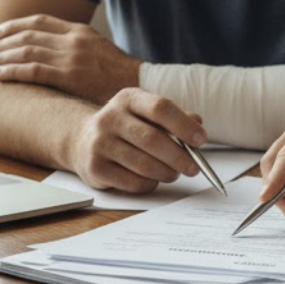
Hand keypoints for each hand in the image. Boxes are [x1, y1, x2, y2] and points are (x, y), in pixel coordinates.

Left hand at [0, 14, 140, 104]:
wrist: (143, 87)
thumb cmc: (122, 77)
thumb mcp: (101, 52)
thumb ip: (79, 48)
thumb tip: (55, 54)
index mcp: (80, 31)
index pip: (39, 21)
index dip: (14, 25)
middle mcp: (73, 40)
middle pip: (27, 35)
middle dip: (2, 43)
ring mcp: (71, 57)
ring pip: (25, 51)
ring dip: (1, 57)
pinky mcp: (70, 76)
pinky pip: (32, 70)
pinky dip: (12, 71)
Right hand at [66, 88, 206, 192]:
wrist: (83, 140)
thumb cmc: (128, 127)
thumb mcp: (147, 114)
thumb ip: (174, 118)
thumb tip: (197, 124)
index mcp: (128, 99)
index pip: (160, 108)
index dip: (184, 125)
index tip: (201, 140)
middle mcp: (110, 118)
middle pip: (153, 139)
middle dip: (179, 157)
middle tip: (194, 168)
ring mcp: (100, 143)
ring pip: (143, 164)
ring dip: (166, 173)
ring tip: (174, 173)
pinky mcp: (95, 168)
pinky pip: (132, 182)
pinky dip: (150, 184)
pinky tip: (153, 179)